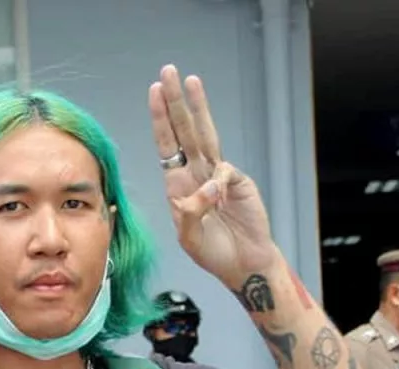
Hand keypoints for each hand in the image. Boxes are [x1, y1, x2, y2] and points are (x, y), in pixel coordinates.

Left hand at [148, 65, 278, 282]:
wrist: (244, 264)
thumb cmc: (214, 253)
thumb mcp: (190, 239)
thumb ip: (189, 215)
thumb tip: (202, 189)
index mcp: (178, 185)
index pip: (167, 144)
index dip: (161, 119)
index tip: (154, 92)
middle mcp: (196, 174)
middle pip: (185, 130)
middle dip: (175, 102)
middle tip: (169, 72)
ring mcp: (218, 176)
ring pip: (206, 135)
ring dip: (198, 108)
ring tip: (192, 82)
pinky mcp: (238, 182)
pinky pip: (225, 173)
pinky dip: (217, 184)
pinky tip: (218, 200)